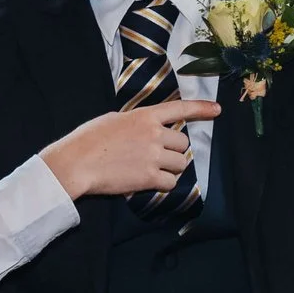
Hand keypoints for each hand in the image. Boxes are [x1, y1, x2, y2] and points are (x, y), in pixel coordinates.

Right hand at [40, 99, 221, 198]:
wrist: (76, 163)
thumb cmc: (88, 140)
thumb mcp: (114, 120)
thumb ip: (135, 122)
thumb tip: (145, 130)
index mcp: (144, 116)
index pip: (180, 109)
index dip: (201, 109)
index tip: (217, 110)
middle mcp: (154, 134)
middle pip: (183, 143)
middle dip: (175, 151)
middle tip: (159, 156)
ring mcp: (153, 156)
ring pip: (181, 163)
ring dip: (172, 168)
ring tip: (153, 170)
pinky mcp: (149, 177)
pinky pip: (171, 182)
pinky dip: (164, 184)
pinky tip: (150, 182)